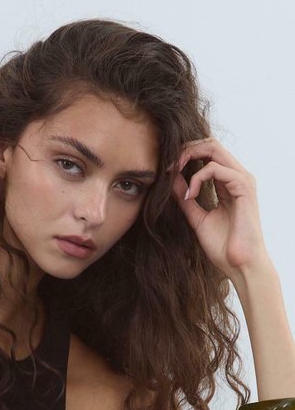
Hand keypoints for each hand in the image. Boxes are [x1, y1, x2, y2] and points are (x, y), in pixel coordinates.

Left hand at [172, 136, 270, 281]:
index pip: (207, 154)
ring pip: (213, 149)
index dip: (184, 155)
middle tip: (166, 166)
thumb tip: (170, 181)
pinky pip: (216, 169)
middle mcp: (237, 176)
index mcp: (228, 183)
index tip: (165, 170)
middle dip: (184, 150)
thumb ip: (186, 200)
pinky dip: (198, 178)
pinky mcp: (244, 187)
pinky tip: (190, 195)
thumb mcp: (197, 218)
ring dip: (188, 158)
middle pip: (210, 144)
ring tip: (173, 175)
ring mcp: (242, 180)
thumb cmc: (223, 246)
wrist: (240, 265)